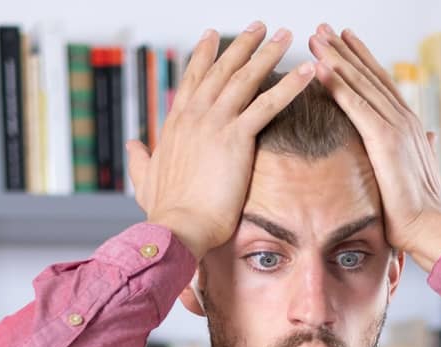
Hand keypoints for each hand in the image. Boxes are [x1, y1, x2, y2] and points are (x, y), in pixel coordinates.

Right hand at [126, 23, 315, 259]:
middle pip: (222, 70)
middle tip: (259, 27)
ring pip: (246, 78)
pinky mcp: (236, 138)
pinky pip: (269, 104)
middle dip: (242, 45)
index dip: (204, 56)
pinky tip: (307, 70)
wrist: (177, 226)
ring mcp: (215, 123)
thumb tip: (133, 147)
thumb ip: (139, 160)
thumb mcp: (144, 180)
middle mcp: (194, 115)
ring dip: (268, 53)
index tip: (212, 36)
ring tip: (286, 36)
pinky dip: (290, 85)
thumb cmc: (164, 211)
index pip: (193, 80)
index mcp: (176, 123)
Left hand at [307, 25, 440, 270]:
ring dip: (336, 58)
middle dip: (344, 50)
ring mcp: (394, 126)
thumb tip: (430, 137)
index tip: (344, 41)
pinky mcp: (384, 139)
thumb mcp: (420, 171)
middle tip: (323, 28)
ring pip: (360, 83)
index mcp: (408, 125)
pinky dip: (338, 84)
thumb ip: (422, 148)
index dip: (362, 60)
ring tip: (316, 38)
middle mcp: (402, 118)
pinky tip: (320, 68)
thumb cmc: (420, 209)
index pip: (381, 84)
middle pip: (368, 75)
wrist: (430, 226)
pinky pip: (355, 105)